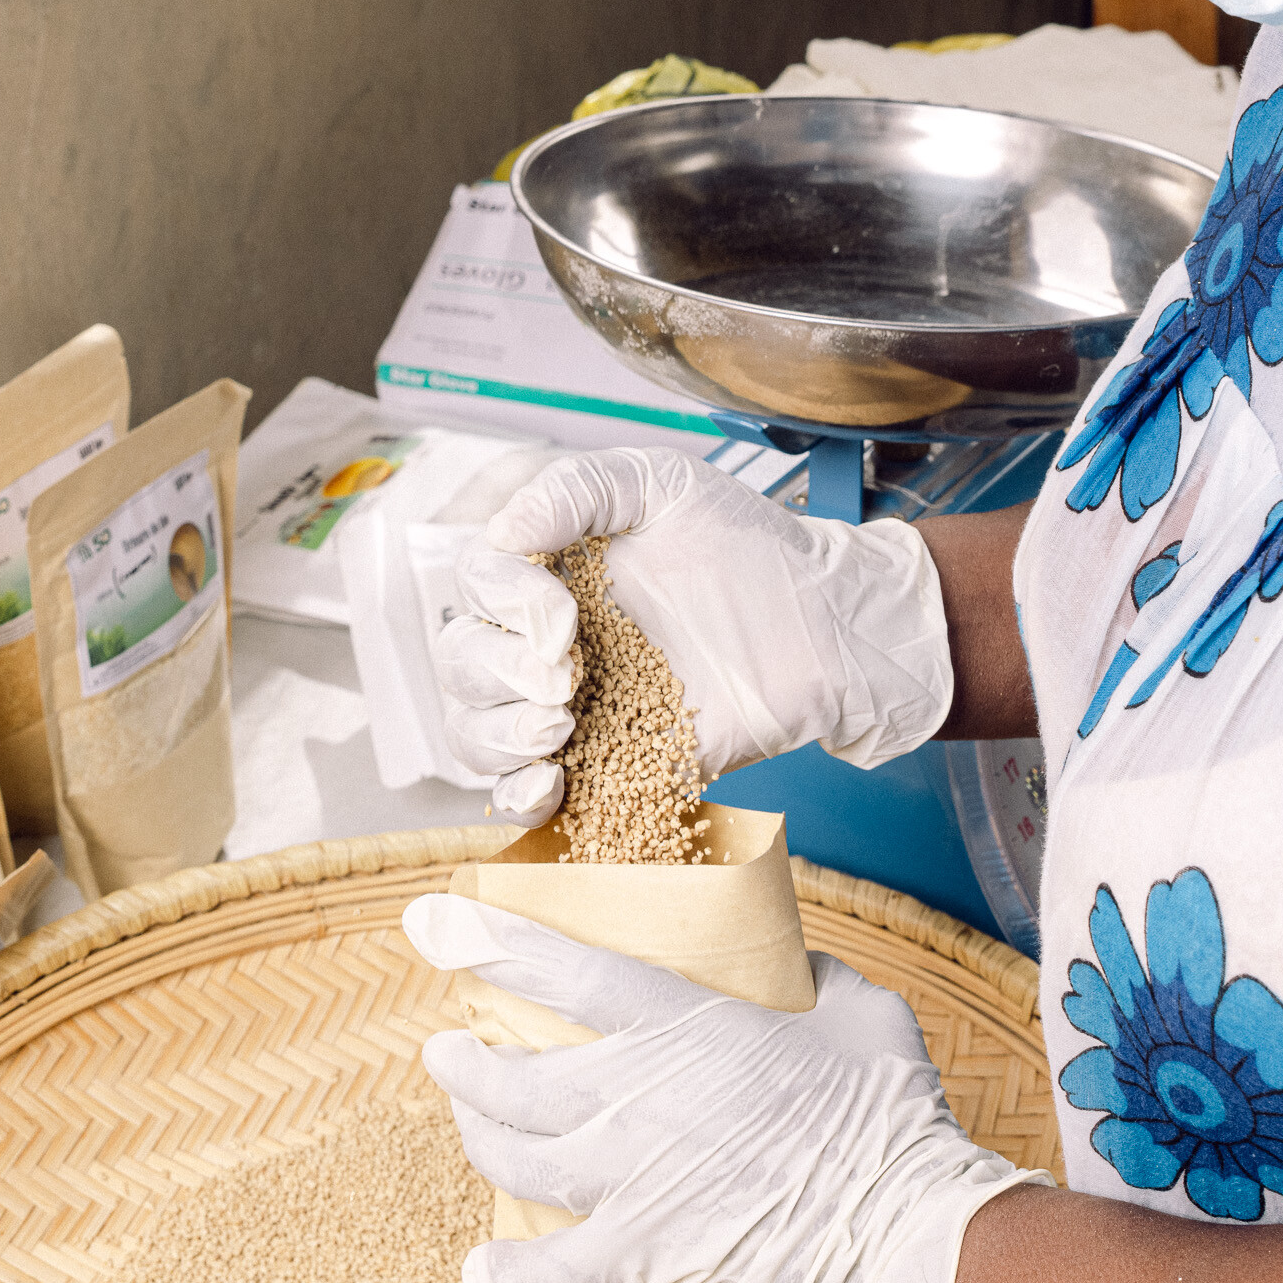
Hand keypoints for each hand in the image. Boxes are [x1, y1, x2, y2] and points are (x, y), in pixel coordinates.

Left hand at [401, 893, 1042, 1282]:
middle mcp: (633, 1097)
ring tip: (464, 1116)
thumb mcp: (859, 1011)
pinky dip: (508, 1275)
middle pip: (511, 1074)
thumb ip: (816, 977)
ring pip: (512, 1157)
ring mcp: (629, 1178)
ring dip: (475, 1134)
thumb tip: (799, 964)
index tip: (430, 921)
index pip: (561, 972)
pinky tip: (478, 1274)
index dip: (488, 942)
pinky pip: (552, 1269)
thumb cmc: (888, 1114)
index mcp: (681, 1025)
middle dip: (462, 1059)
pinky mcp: (641, 1252)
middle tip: (448, 1046)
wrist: (899, 1230)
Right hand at [429, 448, 952, 822]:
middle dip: (499, 674)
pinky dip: (521, 798)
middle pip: (463, 663)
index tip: (563, 618)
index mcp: (549, 570)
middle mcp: (546, 640)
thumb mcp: (661, 484)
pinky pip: (530, 795)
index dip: (503, 605)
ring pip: (476, 733)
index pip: (478, 584)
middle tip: (566, 680)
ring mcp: (571, 708)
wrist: (820, 624)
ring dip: (498, 736)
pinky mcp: (607, 767)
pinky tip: (550, 784)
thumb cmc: (745, 545)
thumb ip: (576, 488)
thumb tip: (501, 529)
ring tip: (559, 730)